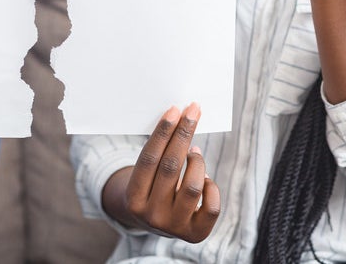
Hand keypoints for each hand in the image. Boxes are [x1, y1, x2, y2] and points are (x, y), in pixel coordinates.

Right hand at [102, 104, 220, 242]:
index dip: (163, 132)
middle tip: (193, 111)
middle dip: (184, 134)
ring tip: (195, 153)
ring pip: (193, 185)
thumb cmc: (151, 188)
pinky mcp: (195, 234)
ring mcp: (174, 226)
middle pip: (171, 167)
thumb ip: (159, 155)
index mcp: (133, 198)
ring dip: (197, 161)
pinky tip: (205, 178)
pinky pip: (212, 205)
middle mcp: (151, 215)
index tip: (175, 110)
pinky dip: (211, 186)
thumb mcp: (145, 176)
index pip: (149, 158)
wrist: (154, 223)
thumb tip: (183, 120)